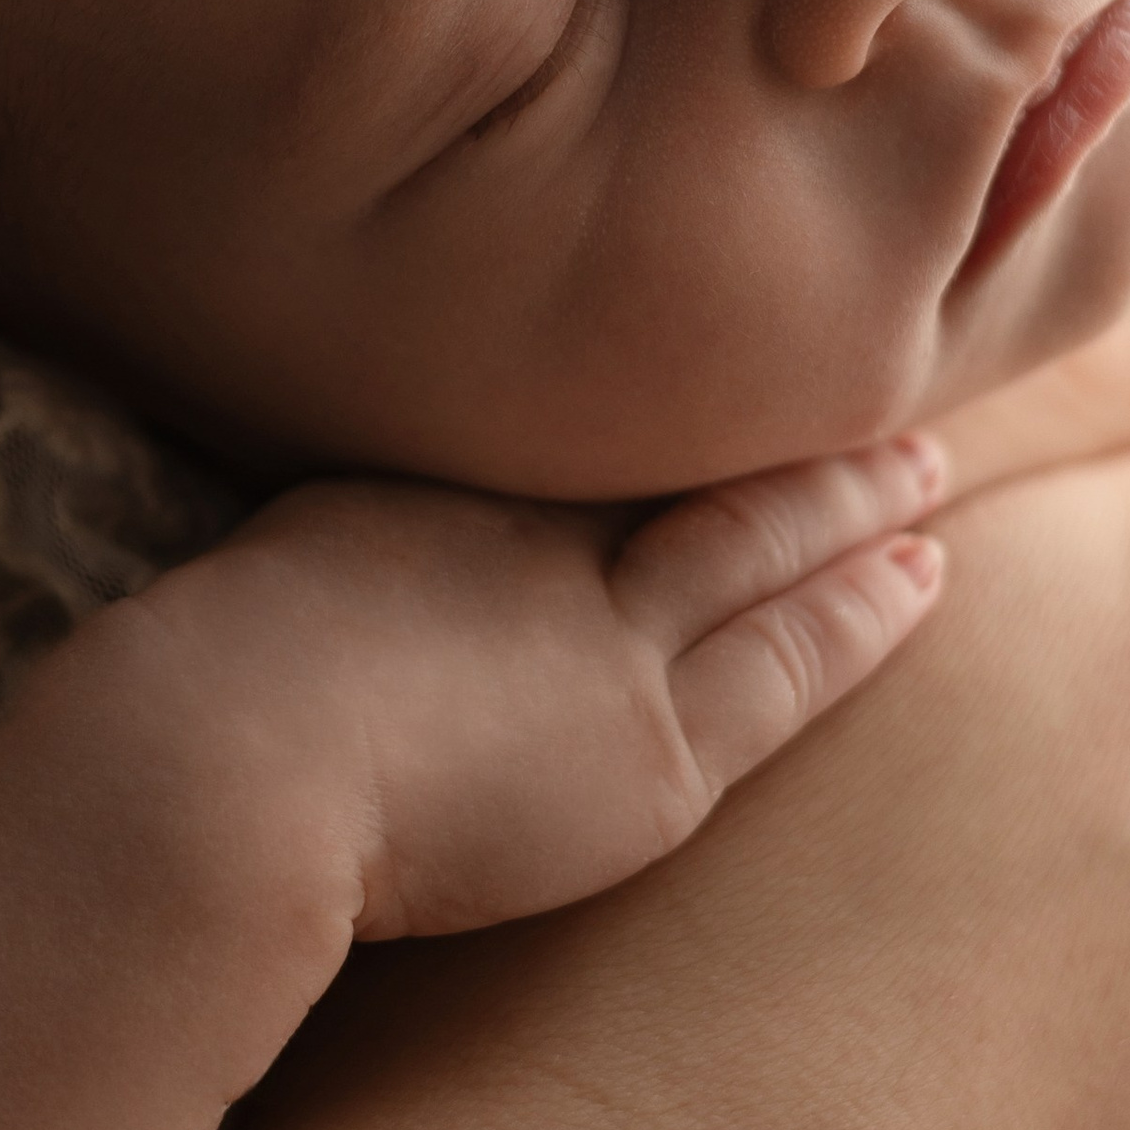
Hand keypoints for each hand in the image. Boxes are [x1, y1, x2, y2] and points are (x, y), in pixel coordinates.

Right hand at [161, 442, 944, 939]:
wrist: (224, 769)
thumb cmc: (203, 700)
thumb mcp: (276, 577)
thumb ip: (349, 558)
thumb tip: (364, 571)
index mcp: (440, 489)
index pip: (587, 438)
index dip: (676, 402)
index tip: (731, 360)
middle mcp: (537, 539)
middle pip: (691, 473)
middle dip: (784, 440)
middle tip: (876, 401)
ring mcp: (610, 642)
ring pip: (765, 552)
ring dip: (854, 509)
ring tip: (926, 476)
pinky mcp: (654, 756)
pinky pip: (786, 670)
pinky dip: (859, 617)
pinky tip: (917, 584)